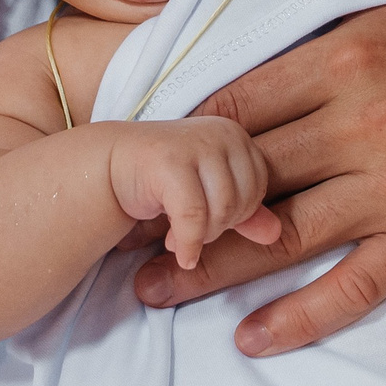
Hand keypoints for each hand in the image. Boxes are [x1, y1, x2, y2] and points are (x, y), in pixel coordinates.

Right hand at [107, 117, 281, 270]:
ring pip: (222, 209)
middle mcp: (222, 133)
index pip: (259, 187)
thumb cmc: (163, 179)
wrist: (110, 166)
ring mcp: (196, 143)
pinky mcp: (169, 161)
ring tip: (178, 239)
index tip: (211, 224)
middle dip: (219, 229)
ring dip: (201, 237)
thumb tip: (275, 233)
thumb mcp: (208, 193)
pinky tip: (178, 252)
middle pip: (243, 201)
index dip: (238, 215)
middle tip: (193, 235)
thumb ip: (243, 212)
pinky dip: (187, 244)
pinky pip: (193, 217)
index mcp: (236, 136)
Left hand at [132, 0, 385, 355]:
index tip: (139, 166)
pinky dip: (298, 318)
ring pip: (284, 237)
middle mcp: (367, 122)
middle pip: (246, 176)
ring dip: (210, 268)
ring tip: (150, 290)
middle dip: (177, 209)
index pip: (234, 104)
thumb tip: (209, 70)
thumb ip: (301, 43)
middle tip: (117, 236)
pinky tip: (248, 340)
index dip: (179, 141)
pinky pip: (353, 288)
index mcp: (345, 57)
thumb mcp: (373, 14)